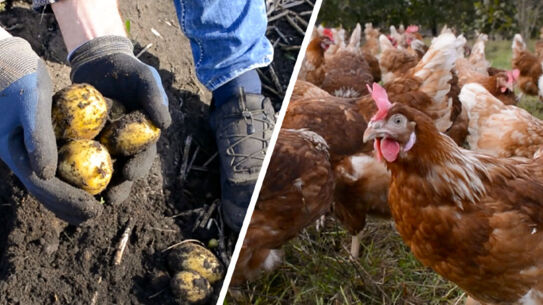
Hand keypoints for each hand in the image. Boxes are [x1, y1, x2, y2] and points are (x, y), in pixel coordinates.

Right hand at [0, 37, 101, 223]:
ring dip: (69, 198)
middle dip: (70, 206)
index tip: (92, 211)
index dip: (68, 201)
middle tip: (96, 216)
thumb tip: (47, 175)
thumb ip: (38, 136)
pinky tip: (87, 183)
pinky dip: (68, 179)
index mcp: (14, 151)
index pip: (44, 186)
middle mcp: (19, 156)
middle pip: (45, 191)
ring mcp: (25, 151)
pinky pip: (53, 167)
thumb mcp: (32, 102)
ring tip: (92, 209)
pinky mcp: (34, 143)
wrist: (6, 61)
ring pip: (48, 183)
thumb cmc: (20, 77)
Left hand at [69, 36, 171, 203]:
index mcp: (143, 137)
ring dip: (95, 187)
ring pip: (99, 171)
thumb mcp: (145, 78)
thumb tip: (165, 123)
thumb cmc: (129, 71)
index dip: (138, 167)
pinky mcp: (82, 140)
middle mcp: (124, 146)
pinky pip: (76, 156)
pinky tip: (62, 179)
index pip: (143, 156)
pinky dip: (71, 169)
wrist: (101, 61)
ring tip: (86, 200)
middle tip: (109, 198)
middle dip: (118, 188)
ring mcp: (103, 145)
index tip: (130, 174)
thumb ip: (155, 98)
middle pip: (122, 172)